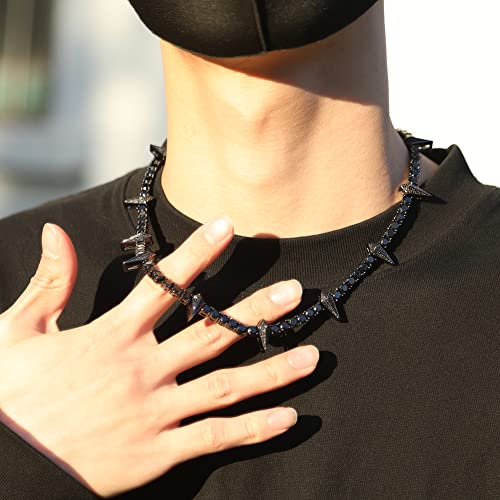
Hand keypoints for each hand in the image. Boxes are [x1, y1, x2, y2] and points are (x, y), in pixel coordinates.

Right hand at [0, 217, 318, 497]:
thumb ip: (49, 282)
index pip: (166, 285)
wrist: (3, 464)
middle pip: (213, 333)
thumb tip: (56, 233)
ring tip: (313, 356)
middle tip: (296, 292)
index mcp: (113, 337)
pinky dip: (253, 429)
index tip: (228, 228)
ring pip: (226, 386)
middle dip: (256, 309)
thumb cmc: (11, 396)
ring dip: (273, 370)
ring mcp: (155, 413)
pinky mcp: (157, 453)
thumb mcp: (18, 332)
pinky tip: (288, 418)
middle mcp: (143, 370)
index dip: (199, 253)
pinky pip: (213, 437)